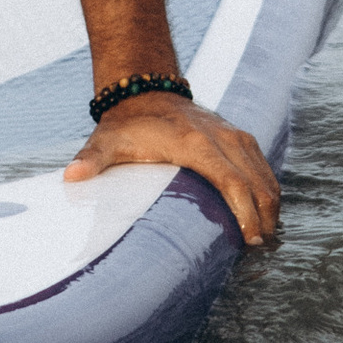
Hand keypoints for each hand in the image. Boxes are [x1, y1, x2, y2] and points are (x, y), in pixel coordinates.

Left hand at [62, 94, 280, 245]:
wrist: (144, 90)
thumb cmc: (127, 124)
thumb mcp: (107, 141)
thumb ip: (92, 160)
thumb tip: (71, 177)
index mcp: (196, 144)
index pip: (233, 182)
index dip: (247, 213)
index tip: (250, 241)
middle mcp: (222, 138)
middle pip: (257, 184)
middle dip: (264, 219)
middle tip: (258, 251)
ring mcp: (234, 136)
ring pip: (265, 176)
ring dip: (270, 208)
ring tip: (264, 241)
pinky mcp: (238, 138)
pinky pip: (262, 168)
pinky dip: (268, 192)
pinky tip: (265, 217)